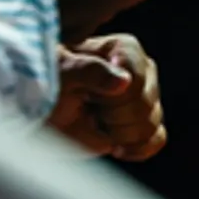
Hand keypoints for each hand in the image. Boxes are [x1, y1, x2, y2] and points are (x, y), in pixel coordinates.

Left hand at [48, 35, 165, 159]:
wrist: (40, 107)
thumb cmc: (47, 80)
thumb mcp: (61, 71)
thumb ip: (90, 71)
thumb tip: (124, 81)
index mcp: (124, 50)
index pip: (136, 81)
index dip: (112, 98)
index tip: (87, 96)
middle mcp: (141, 72)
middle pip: (144, 105)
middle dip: (112, 116)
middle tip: (88, 108)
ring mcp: (144, 98)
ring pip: (150, 124)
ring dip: (119, 133)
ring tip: (96, 122)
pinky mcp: (143, 123)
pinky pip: (158, 139)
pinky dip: (138, 148)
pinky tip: (116, 147)